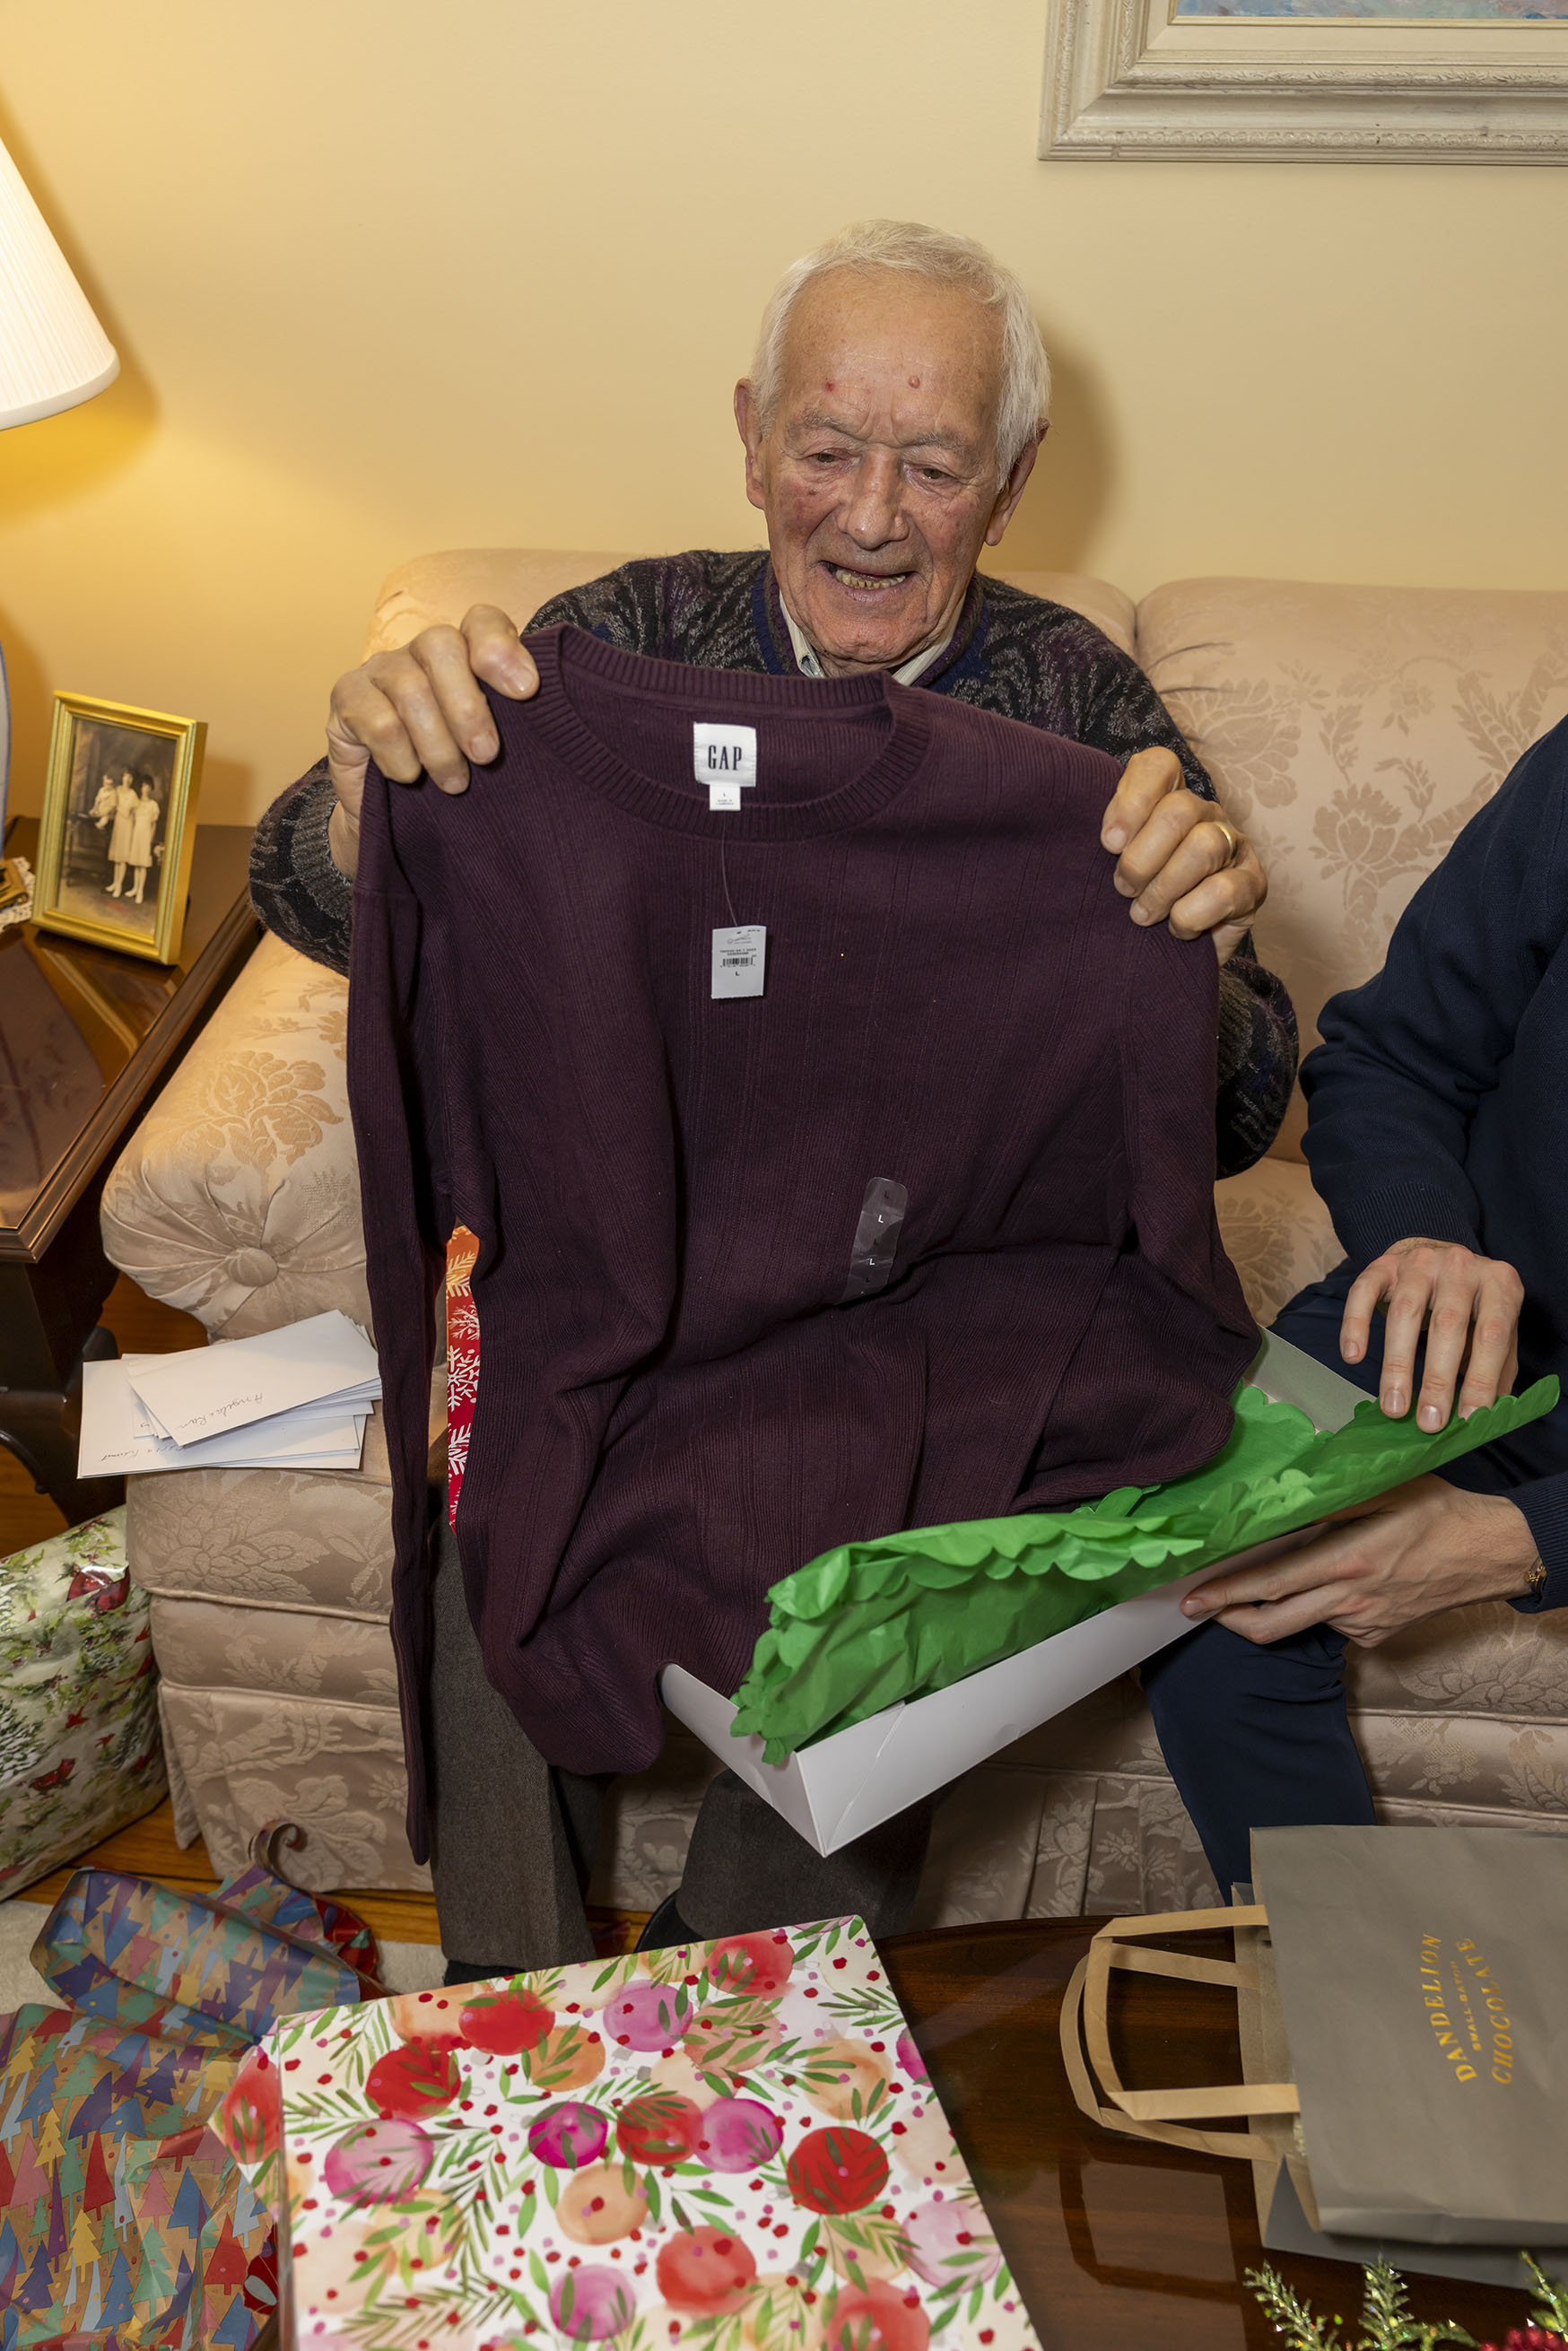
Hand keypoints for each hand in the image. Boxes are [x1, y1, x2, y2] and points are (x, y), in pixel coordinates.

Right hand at [324, 605, 538, 878]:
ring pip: (410, 687)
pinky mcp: (346, 698)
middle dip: (469, 706)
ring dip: (438, 744)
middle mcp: (420, 652)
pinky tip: (409, 778)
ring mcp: (379, 670)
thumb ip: (520, 725)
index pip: (482, 621)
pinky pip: (377, 719)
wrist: (392, 817)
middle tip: (487, 756)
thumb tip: (561, 722)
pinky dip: (399, 756)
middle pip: (442, 645)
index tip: (527, 691)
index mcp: (465, 654)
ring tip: (456, 784)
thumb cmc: (454, 774)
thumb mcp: (490, 750)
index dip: (501, 648)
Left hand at [1100, 750, 1264, 964]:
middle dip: (1141, 859)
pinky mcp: (1253, 885)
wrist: (1174, 953)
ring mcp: (1235, 846)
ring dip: (1164, 889)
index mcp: (1169, 799)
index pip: (1159, 766)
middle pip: (1178, 811)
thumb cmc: (1137, 900)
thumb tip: (1106, 839)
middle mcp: (1206, 814)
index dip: (1131, 800)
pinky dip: (1191, 915)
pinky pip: (1225, 890)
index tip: (1108, 844)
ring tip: (1143, 914)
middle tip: (1124, 889)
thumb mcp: (1112, 866)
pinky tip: (1177, 928)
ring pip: (1203, 846)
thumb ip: (1108, 841)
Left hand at [1179, 1476, 1539, 1647]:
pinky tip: (1330, 1581)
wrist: (1489, 1553)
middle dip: (1228, 1617)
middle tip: (1196, 1606)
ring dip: (1275, 1606)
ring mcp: (1364, 1624)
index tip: (1193, 1598)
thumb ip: (1328, 1499)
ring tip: (1258, 1584)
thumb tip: (1279, 1497)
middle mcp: (1351, 1600)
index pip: (1272, 1584)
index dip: (1227, 1593)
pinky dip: (1318, 1605)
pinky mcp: (1376, 1636)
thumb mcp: (1382, 1490)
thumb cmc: (1438, 1513)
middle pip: (1273, 1624)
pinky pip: (1332, 1623)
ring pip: (1302, 1621)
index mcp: (1347, 1561)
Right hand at [1341, 1237, 1521, 1429]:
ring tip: (1394, 1406)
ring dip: (1398, 1365)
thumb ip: (1499, 1367)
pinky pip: (1364, 1293)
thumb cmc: (1472, 1303)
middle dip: (1437, 1380)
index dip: (1480, 1379)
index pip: (1492, 1335)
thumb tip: (1488, 1418)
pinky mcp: (1383, 1264)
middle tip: (1429, 1422)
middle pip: (1447, 1325)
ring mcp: (1420, 1261)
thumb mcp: (1498, 1326)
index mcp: (1499, 1283)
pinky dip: (1355, 1325)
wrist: (1439, 1254)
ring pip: (1405, 1312)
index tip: (1468, 1419)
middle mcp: (1461, 1265)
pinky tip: (1353, 1356)